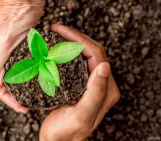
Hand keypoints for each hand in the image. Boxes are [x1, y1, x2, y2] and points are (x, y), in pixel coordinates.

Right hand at [0, 0, 44, 112]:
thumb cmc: (15, 13)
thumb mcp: (5, 38)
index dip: (6, 97)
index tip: (19, 107)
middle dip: (10, 95)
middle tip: (24, 106)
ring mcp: (0, 48)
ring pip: (6, 74)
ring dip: (15, 86)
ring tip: (27, 98)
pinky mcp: (11, 45)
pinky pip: (14, 65)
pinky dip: (20, 74)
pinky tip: (29, 81)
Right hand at [39, 24, 119, 140]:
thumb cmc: (67, 132)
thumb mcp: (82, 114)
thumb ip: (95, 92)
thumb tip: (104, 65)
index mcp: (106, 89)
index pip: (95, 54)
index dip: (79, 39)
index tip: (60, 31)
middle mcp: (101, 84)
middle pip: (91, 51)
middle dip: (74, 37)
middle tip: (55, 29)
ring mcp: (90, 83)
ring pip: (84, 54)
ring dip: (71, 42)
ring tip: (55, 35)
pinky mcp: (80, 84)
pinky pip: (76, 62)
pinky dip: (66, 52)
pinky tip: (55, 49)